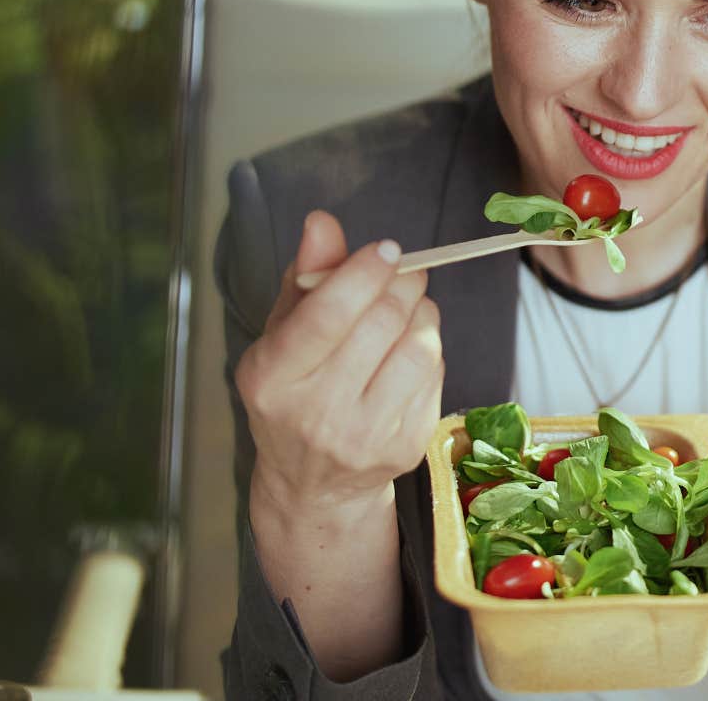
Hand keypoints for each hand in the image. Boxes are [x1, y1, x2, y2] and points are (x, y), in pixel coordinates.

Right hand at [235, 210, 444, 518]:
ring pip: (419, 345)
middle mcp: (315, 413)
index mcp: (271, 380)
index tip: (386, 249)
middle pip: (382, 323)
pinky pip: (435, 374)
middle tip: (404, 271)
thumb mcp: (282, 335)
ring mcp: (363, 436)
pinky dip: (429, 348)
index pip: (328, 315)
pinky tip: (408, 350)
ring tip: (407, 308)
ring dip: (422, 312)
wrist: (311, 486)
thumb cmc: (294, 392)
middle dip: (402, 283)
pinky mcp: (404, 447)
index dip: (365, 272)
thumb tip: (322, 221)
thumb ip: (305, 276)